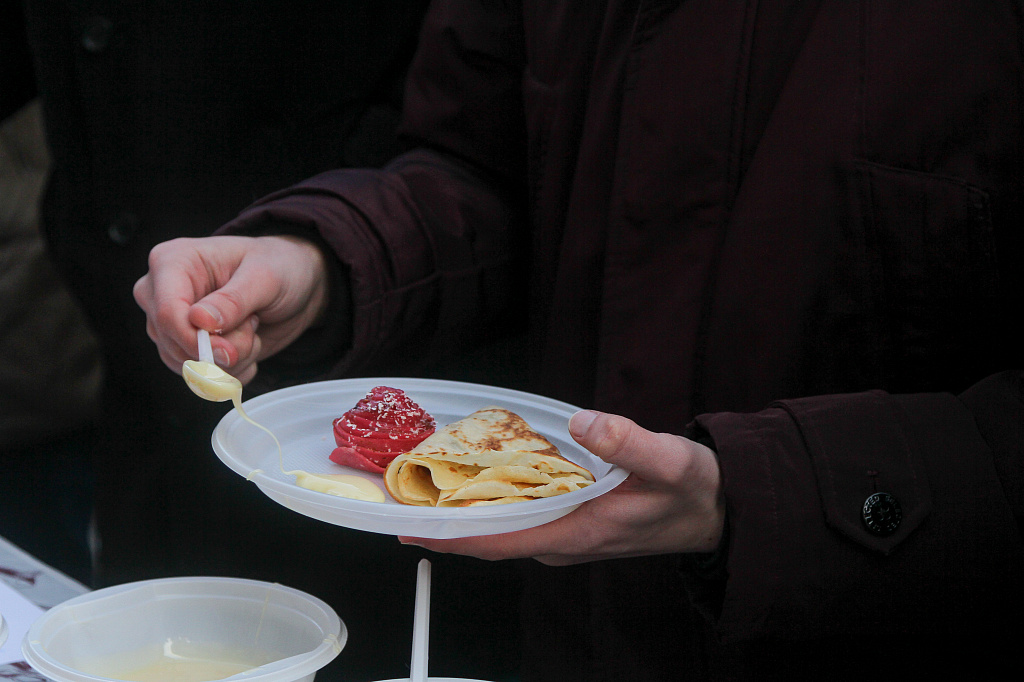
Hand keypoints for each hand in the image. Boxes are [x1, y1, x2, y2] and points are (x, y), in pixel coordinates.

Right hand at [133, 235, 328, 383]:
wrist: (296, 286)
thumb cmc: (279, 266)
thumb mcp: (265, 277)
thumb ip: (234, 300)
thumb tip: (199, 320)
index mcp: (172, 262)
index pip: (167, 313)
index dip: (196, 340)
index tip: (230, 350)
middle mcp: (162, 294)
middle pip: (175, 344)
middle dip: (223, 348)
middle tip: (254, 323)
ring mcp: (173, 323)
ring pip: (188, 365)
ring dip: (232, 359)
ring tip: (252, 328)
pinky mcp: (187, 346)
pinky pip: (200, 376)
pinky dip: (232, 370)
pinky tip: (249, 345)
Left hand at [400, 410, 725, 564]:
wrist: (718, 510)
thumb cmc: (695, 492)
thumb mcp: (671, 461)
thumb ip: (629, 442)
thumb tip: (582, 422)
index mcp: (580, 531)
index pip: (503, 541)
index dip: (454, 535)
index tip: (412, 527)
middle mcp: (566, 539)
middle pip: (492, 538)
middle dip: (446, 523)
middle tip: (405, 495)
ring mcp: (568, 533)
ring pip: (505, 529)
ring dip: (467, 512)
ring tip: (428, 486)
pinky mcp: (573, 521)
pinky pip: (521, 518)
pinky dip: (494, 502)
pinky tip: (478, 480)